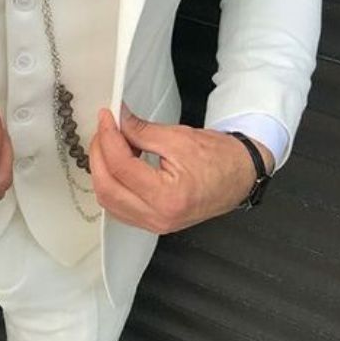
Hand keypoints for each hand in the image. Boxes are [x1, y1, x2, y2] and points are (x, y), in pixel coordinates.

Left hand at [88, 103, 274, 234]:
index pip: (121, 166)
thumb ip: (141, 130)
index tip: (107, 117)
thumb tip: (117, 120)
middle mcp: (158, 217)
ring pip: (108, 200)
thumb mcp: (179, 138)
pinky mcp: (152, 222)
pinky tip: (118, 163)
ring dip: (102, 169)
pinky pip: (118, 206)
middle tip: (105, 129)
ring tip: (112, 144)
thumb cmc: (220, 159)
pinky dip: (111, 183)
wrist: (240, 176)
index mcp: (168, 197)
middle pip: (107, 187)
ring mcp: (154, 224)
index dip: (108, 137)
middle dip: (99, 154)